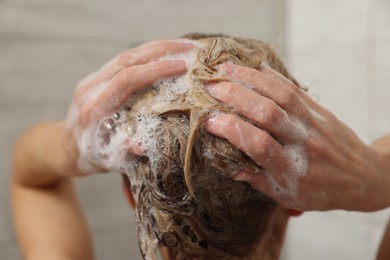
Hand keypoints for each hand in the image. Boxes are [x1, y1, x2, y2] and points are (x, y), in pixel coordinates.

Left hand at [61, 40, 192, 174]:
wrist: (68, 146)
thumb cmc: (92, 156)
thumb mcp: (109, 161)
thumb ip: (124, 152)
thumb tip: (142, 146)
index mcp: (94, 109)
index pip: (126, 79)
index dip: (155, 70)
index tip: (181, 67)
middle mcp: (90, 89)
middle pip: (127, 59)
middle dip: (161, 50)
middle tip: (189, 48)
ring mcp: (93, 80)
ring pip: (126, 55)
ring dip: (156, 47)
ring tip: (183, 45)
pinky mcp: (99, 77)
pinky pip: (125, 59)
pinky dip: (148, 53)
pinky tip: (165, 52)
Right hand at [204, 63, 389, 210]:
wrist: (363, 177)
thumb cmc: (322, 191)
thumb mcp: (290, 197)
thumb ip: (259, 182)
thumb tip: (232, 168)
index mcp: (292, 169)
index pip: (259, 144)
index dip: (232, 130)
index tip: (210, 121)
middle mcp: (303, 143)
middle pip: (268, 113)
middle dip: (235, 96)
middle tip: (211, 87)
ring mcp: (313, 123)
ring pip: (281, 95)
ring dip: (251, 79)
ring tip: (226, 70)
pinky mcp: (319, 111)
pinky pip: (295, 89)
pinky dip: (272, 77)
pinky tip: (255, 68)